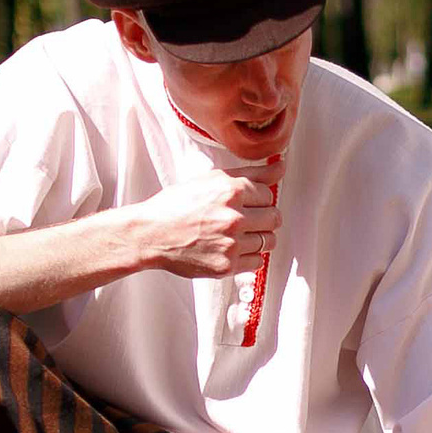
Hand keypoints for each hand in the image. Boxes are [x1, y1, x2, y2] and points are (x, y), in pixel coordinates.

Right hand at [122, 163, 281, 278]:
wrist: (151, 234)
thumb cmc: (176, 205)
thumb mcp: (210, 180)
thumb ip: (250, 173)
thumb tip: (280, 166)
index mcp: (231, 190)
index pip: (269, 194)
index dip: (257, 199)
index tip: (245, 204)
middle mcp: (234, 216)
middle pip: (274, 218)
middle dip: (263, 218)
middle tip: (244, 220)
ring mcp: (232, 243)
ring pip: (269, 241)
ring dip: (258, 238)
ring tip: (236, 235)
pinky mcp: (227, 265)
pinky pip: (257, 262)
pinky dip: (249, 257)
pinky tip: (232, 249)